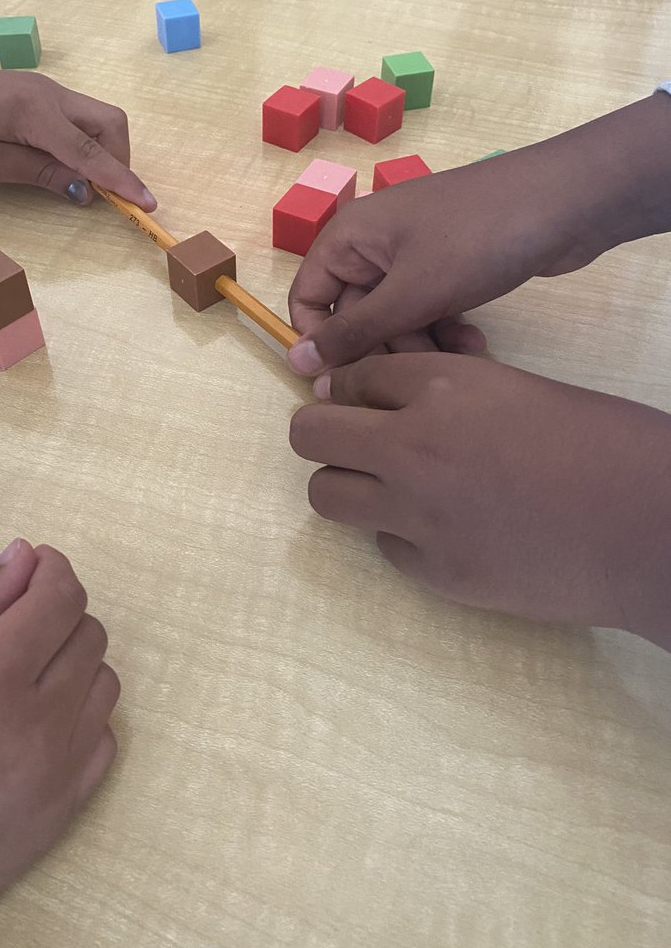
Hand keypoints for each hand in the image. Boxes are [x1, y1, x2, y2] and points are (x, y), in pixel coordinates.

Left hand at [0, 61, 156, 210]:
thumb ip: (42, 174)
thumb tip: (85, 191)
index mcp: (35, 112)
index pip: (91, 151)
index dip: (121, 179)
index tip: (146, 203)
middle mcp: (51, 93)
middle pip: (110, 122)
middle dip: (119, 160)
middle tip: (106, 193)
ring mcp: (48, 88)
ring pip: (100, 116)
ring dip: (106, 150)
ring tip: (87, 181)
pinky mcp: (41, 91)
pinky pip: (81, 115)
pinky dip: (89, 140)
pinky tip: (70, 162)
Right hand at [0, 541, 118, 947]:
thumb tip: (24, 557)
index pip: (61, 598)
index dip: (53, 571)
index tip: (35, 567)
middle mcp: (39, 724)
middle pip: (90, 635)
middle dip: (59, 614)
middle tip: (15, 625)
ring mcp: (59, 774)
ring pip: (104, 685)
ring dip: (74, 665)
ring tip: (22, 677)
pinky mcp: (66, 815)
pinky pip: (104, 741)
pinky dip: (81, 719)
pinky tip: (36, 725)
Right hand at [287, 96, 670, 374]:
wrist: (566, 201)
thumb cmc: (478, 238)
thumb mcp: (411, 293)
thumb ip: (353, 332)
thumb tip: (296, 362)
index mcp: (350, 237)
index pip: (307, 298)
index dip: (320, 341)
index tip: (348, 378)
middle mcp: (374, 245)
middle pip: (355, 314)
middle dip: (386, 346)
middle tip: (422, 368)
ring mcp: (414, 254)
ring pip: (396, 318)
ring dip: (422, 344)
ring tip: (462, 357)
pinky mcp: (448, 266)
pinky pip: (429, 309)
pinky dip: (446, 329)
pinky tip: (476, 343)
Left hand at [290, 353, 670, 649]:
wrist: (646, 523)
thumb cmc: (600, 443)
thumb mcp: (515, 390)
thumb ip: (445, 394)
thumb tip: (386, 408)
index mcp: (442, 385)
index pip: (350, 377)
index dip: (350, 390)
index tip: (358, 403)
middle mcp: (413, 444)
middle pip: (310, 434)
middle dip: (323, 434)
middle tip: (351, 445)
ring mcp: (416, 512)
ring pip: (325, 494)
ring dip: (347, 487)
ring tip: (387, 491)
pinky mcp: (432, 570)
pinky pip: (383, 546)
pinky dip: (403, 537)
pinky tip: (448, 531)